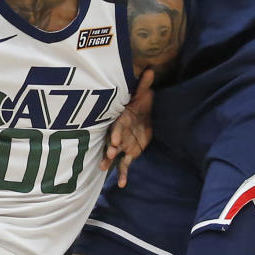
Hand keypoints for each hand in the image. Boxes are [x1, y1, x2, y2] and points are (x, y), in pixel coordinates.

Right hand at [104, 68, 153, 186]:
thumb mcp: (142, 95)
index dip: (117, 132)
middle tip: (109, 153)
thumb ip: (144, 85)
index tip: (115, 138)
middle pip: (114, 140)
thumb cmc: (139, 104)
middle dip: (111, 147)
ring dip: (109, 160)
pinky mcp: (128, 153)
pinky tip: (121, 185)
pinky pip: (124, 165)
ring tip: (103, 168)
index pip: (119, 126)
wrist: (140, 116)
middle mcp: (119, 133)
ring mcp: (123, 145)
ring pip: (114, 153)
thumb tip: (151, 70)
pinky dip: (122, 175)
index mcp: (122, 120)